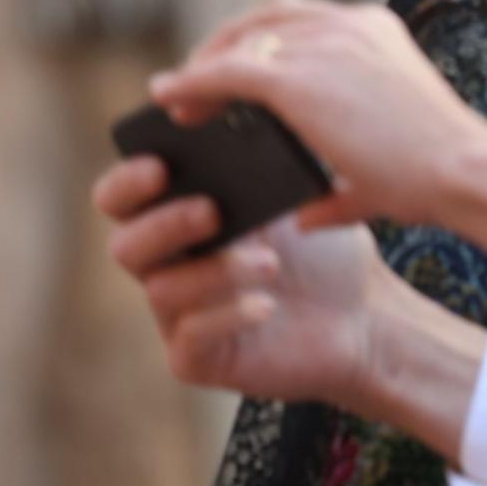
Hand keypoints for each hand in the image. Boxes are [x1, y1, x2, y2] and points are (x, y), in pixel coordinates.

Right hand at [94, 155, 386, 404]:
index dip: (127, 183)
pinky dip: (227, 314)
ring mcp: (177, 317)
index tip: (160, 167)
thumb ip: (255, 169)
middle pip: (124, 247)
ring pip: (160, 290)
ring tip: (271, 264)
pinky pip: (189, 337)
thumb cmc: (324, 254)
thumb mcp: (293, 200)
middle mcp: (166, 269)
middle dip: (164, 225)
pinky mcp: (197, 360)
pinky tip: (267, 305)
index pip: (120, 199)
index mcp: (174, 220)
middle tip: (212, 211)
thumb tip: (232, 126)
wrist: (366, 318)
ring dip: (214, 271)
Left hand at [149, 0, 486, 229]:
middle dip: (223, 46)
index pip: (299, 19)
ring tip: (175, 99)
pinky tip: (167, 99)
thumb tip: (305, 215)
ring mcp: (322, 44)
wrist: (461, 173)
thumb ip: (337, 187)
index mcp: (373, 32)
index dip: (256, 40)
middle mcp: (347, 24)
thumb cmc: (434, 178)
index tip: (229, 66)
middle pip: (264, 19)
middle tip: (191, 83)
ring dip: (202, 67)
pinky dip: (192, 82)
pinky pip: (227, 71)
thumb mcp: (380, 167)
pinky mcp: (296, 77)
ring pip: (240, 43)